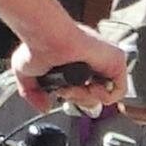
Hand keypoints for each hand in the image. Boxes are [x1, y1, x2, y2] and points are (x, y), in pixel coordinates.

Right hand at [11, 20, 127, 114]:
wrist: (48, 37)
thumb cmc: (37, 48)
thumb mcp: (26, 75)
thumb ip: (33, 95)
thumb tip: (44, 108)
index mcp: (75, 63)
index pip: (82, 89)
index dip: (73, 97)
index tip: (62, 92)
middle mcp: (91, 61)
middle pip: (93, 95)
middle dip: (78, 99)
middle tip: (66, 90)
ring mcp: (105, 60)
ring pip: (104, 93)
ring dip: (86, 97)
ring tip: (74, 87)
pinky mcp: (116, 60)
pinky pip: (119, 90)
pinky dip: (104, 95)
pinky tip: (90, 87)